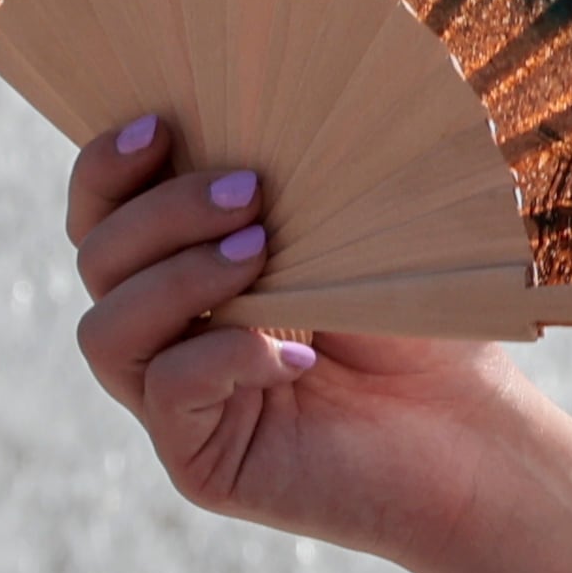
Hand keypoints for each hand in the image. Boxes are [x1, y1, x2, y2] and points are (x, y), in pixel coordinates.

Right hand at [64, 114, 542, 567]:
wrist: (476, 434)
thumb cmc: (422, 320)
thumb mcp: (349, 228)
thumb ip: (286, 180)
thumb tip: (246, 111)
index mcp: (188, 265)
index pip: (101, 212)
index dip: (108, 166)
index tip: (162, 123)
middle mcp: (167, 331)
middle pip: (95, 258)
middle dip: (161, 213)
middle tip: (252, 193)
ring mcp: (175, 400)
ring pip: (106, 330)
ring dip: (174, 278)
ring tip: (262, 255)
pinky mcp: (199, 461)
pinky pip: (166, 394)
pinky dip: (223, 356)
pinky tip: (298, 355)